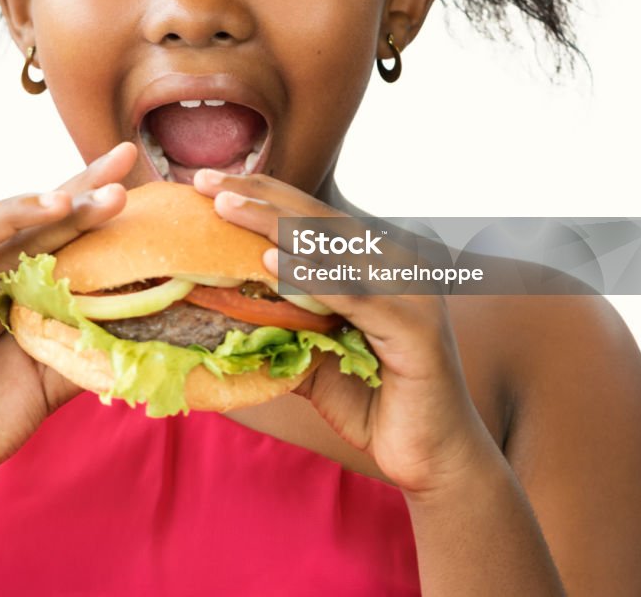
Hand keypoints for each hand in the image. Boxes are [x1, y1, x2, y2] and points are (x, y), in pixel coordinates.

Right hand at [0, 142, 137, 498]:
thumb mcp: (57, 374)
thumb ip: (91, 343)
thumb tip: (157, 325)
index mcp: (25, 276)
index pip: (62, 224)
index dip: (90, 189)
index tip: (129, 157)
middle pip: (29, 221)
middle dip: (72, 197)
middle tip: (114, 187)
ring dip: (16, 215)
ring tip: (56, 203)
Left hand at [194, 169, 497, 496]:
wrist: (434, 459)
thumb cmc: (373, 402)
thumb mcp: (312, 354)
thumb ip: (278, 323)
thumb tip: (215, 308)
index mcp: (374, 261)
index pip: (310, 215)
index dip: (261, 193)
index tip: (207, 181)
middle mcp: (396, 264)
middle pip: (317, 217)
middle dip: (258, 195)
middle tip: (205, 180)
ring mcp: (410, 292)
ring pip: (332, 247)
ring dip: (274, 223)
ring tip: (225, 207)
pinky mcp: (416, 329)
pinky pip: (354, 296)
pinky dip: (310, 277)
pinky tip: (269, 263)